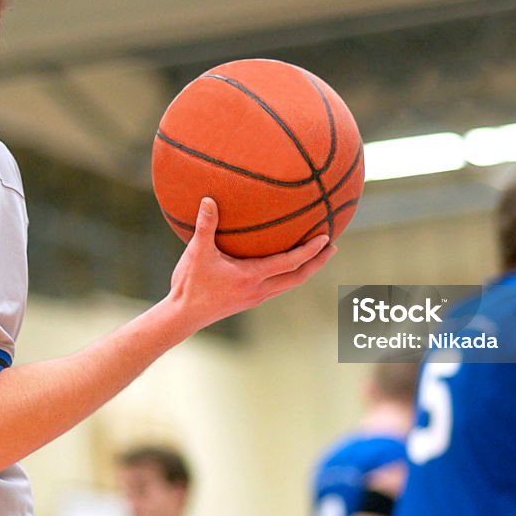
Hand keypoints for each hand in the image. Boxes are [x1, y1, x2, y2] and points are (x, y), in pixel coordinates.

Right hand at [169, 197, 335, 332]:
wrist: (182, 317)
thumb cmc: (190, 285)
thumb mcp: (196, 252)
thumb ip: (205, 225)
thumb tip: (209, 199)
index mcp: (252, 276)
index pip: (290, 263)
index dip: (311, 251)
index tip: (327, 239)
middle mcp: (259, 290)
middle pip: (298, 277)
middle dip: (318, 263)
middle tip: (332, 247)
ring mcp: (255, 298)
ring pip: (289, 284)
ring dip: (305, 270)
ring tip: (316, 256)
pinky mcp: (248, 301)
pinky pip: (277, 286)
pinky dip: (288, 275)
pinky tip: (283, 266)